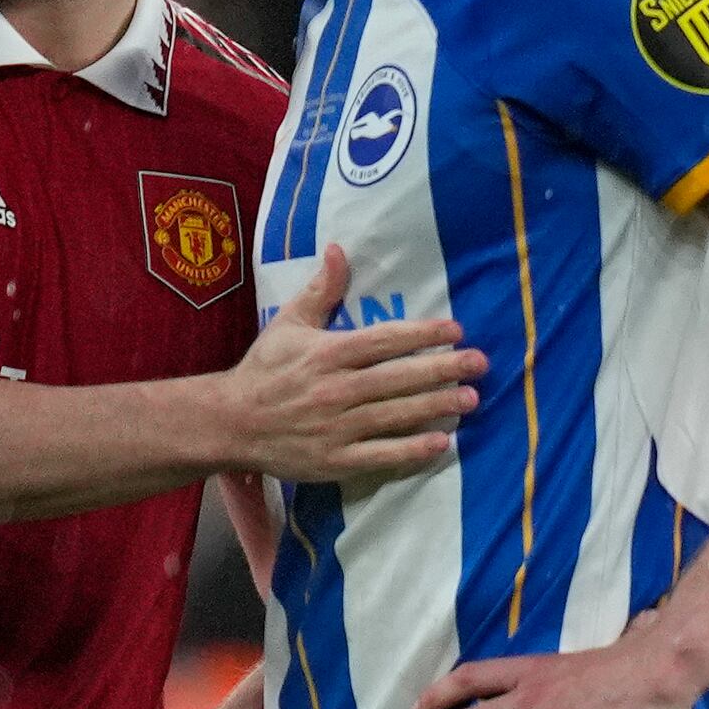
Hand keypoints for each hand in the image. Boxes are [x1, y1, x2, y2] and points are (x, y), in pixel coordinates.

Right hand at [213, 244, 477, 487]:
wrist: (229, 423)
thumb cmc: (265, 370)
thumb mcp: (288, 325)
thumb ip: (321, 291)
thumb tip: (339, 249)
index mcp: (326, 354)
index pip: (382, 340)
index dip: (421, 334)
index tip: (456, 329)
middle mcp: (334, 389)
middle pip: (397, 377)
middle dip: (442, 369)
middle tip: (480, 363)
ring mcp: (335, 427)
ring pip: (394, 415)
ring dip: (435, 407)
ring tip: (471, 398)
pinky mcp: (334, 460)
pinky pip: (379, 455)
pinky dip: (410, 451)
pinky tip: (441, 443)